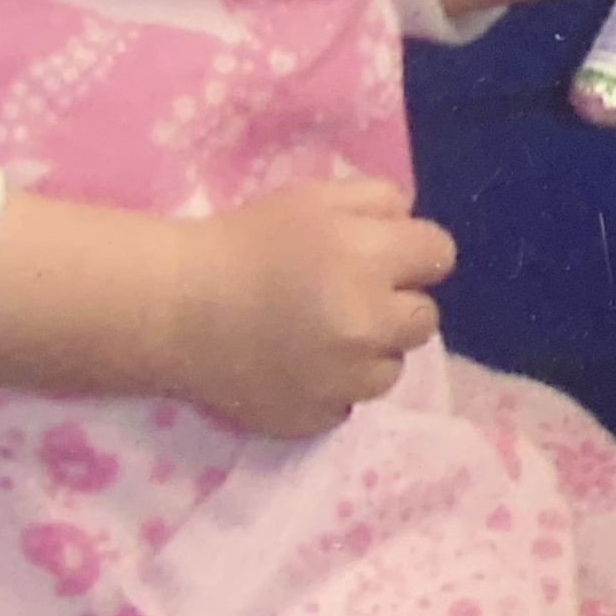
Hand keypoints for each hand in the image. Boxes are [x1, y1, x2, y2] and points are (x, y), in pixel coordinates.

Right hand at [166, 175, 457, 439]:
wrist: (176, 309)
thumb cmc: (246, 243)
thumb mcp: (313, 196)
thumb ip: (378, 201)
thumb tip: (413, 226)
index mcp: (369, 259)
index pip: (440, 255)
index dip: (413, 253)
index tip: (383, 256)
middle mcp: (367, 324)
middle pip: (425, 318)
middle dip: (395, 304)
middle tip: (349, 296)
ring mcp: (344, 380)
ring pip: (391, 367)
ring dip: (368, 351)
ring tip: (319, 334)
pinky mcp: (318, 419)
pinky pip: (349, 403)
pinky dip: (332, 387)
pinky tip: (296, 365)